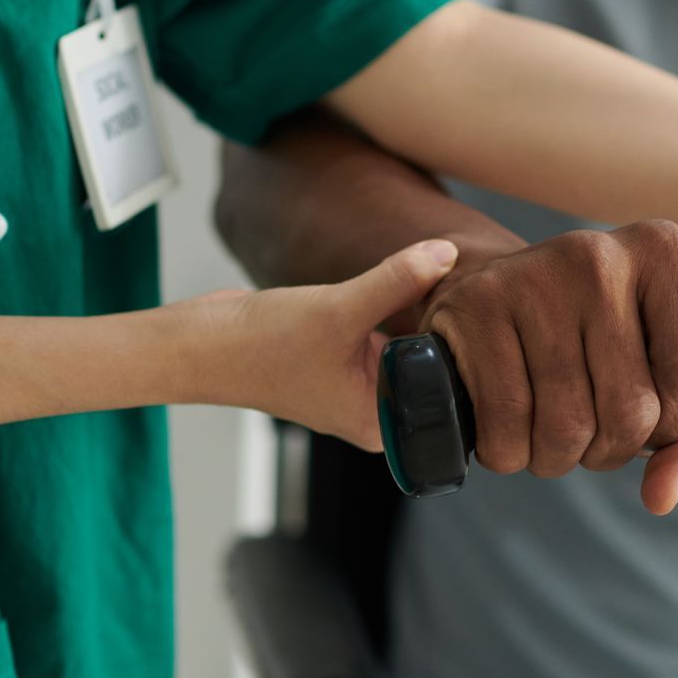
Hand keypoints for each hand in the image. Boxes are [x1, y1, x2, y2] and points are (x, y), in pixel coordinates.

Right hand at [190, 239, 459, 449]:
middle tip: (460, 282)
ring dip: (417, 312)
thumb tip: (447, 254)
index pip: (450, 387)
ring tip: (431, 277)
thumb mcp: (338, 309)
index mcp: (383, 423)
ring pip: (412, 344)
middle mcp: (377, 411)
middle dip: (441, 324)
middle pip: (435, 366)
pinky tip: (395, 283)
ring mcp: (361, 386)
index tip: (475, 302)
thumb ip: (396, 281)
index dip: (462, 344)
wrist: (201, 343)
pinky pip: (387, 331)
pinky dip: (393, 308)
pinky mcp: (347, 361)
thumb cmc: (260, 347)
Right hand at [419, 220, 677, 514]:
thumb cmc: (593, 353)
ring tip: (550, 432)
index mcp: (661, 253)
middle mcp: (599, 254)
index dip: (673, 424)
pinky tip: (509, 432)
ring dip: (558, 457)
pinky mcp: (475, 305)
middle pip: (631, 408)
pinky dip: (509, 453)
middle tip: (591, 430)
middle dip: (611, 448)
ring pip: (567, 425)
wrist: (494, 304)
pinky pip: (506, 421)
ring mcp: (533, 274)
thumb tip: (662, 495)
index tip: (650, 413)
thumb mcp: (660, 387)